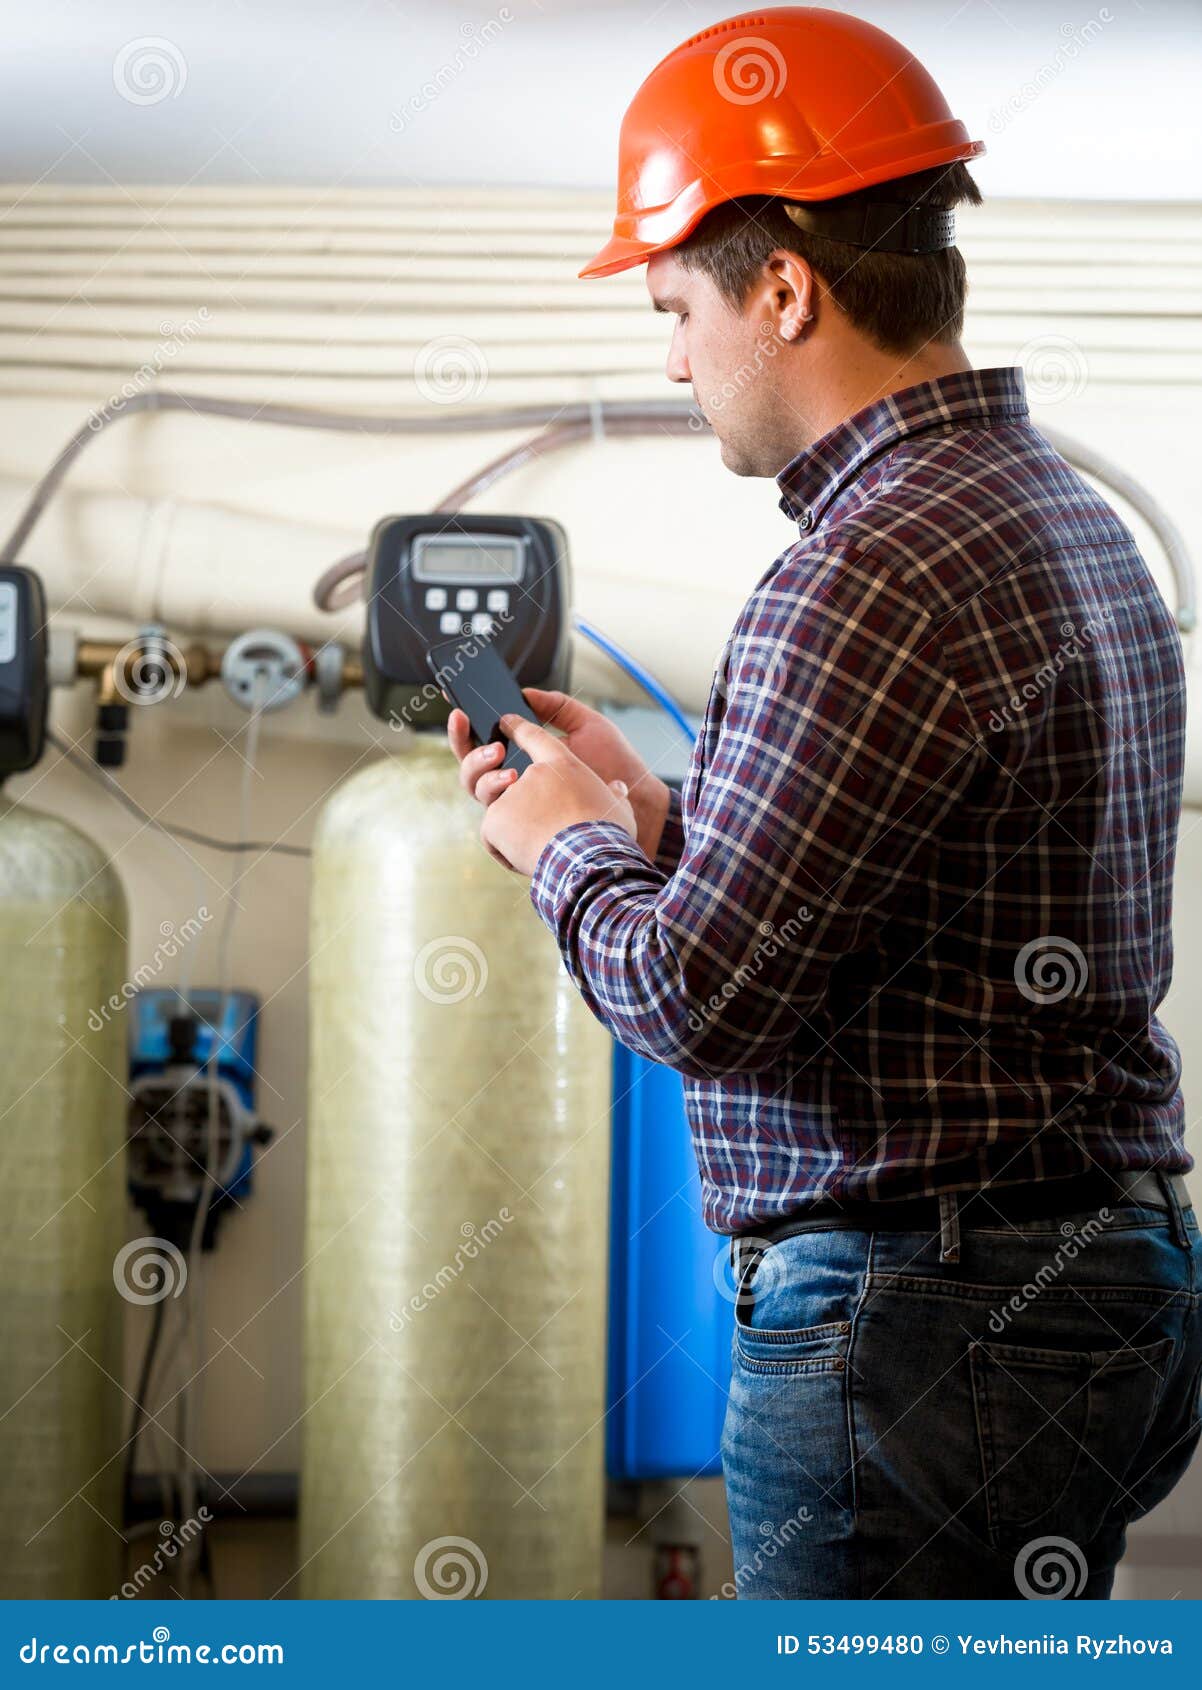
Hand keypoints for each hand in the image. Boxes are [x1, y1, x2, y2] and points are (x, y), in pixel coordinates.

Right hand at [448, 688, 671, 859]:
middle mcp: (516, 782)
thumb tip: (523, 693)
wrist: (638, 801)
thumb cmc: (616, 764)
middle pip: (471, 767)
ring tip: (502, 761)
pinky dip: (494, 797)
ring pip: (476, 789)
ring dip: (481, 771)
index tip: (459, 708)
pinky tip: (511, 781)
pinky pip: (493, 818)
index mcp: (526, 757)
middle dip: (466, 749)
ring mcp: (519, 807)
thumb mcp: (588, 725)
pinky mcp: (525, 830)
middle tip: (490, 741)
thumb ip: (556, 707)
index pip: (483, 742)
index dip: (464, 728)